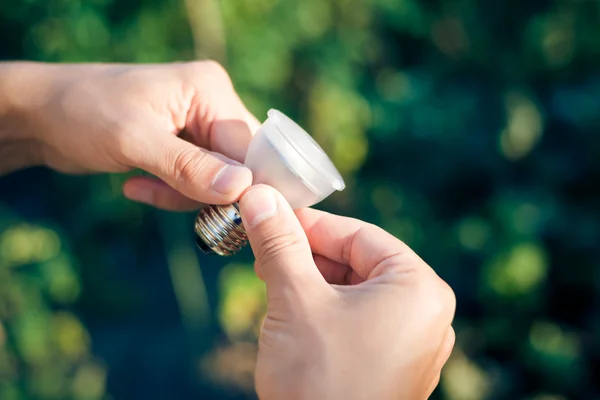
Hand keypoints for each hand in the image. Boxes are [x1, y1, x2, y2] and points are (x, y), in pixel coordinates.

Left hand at [2, 61, 257, 208]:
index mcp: (209, 89)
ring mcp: (197, 125)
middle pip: (238, 164)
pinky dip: (172, 191)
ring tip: (141, 188)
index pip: (249, 147)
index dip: (242, 185)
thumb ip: (188, 166)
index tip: (227, 216)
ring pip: (217, 178)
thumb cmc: (82, 113)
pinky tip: (137, 186)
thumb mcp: (134, 141)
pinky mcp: (182, 144)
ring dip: (183, 195)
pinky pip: (196, 180)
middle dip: (208, 192)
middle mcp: (211, 104)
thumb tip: (241, 189)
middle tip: (173, 201)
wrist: (40, 114)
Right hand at [238, 185, 455, 399]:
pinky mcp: (395, 366)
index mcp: (420, 288)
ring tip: (272, 278)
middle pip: (358, 263)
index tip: (272, 215)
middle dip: (308, 255)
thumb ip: (279, 242)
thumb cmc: (319, 379)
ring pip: (356, 292)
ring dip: (313, 282)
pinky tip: (293, 311)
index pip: (360, 236)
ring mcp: (414, 344)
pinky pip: (360, 321)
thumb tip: (259, 197)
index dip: (311, 224)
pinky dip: (326, 310)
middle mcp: (428, 314)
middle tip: (265, 248)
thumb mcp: (295, 300)